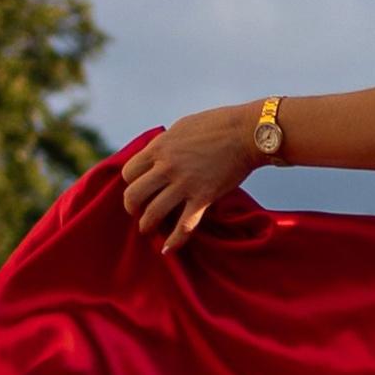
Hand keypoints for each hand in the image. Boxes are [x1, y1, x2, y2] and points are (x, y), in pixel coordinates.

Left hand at [122, 106, 258, 250]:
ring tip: (148, 229)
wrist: (246, 133)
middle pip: (134, 195)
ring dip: (147, 225)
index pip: (129, 172)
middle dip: (132, 207)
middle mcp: (167, 168)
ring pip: (153, 213)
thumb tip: (155, 157)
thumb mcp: (180, 129)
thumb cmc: (216, 125)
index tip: (138, 187)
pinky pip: (184, 226)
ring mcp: (184, 184)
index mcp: (159, 148)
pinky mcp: (203, 198)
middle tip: (137, 211)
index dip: (130, 183)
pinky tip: (168, 249)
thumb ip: (164, 145)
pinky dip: (174, 241)